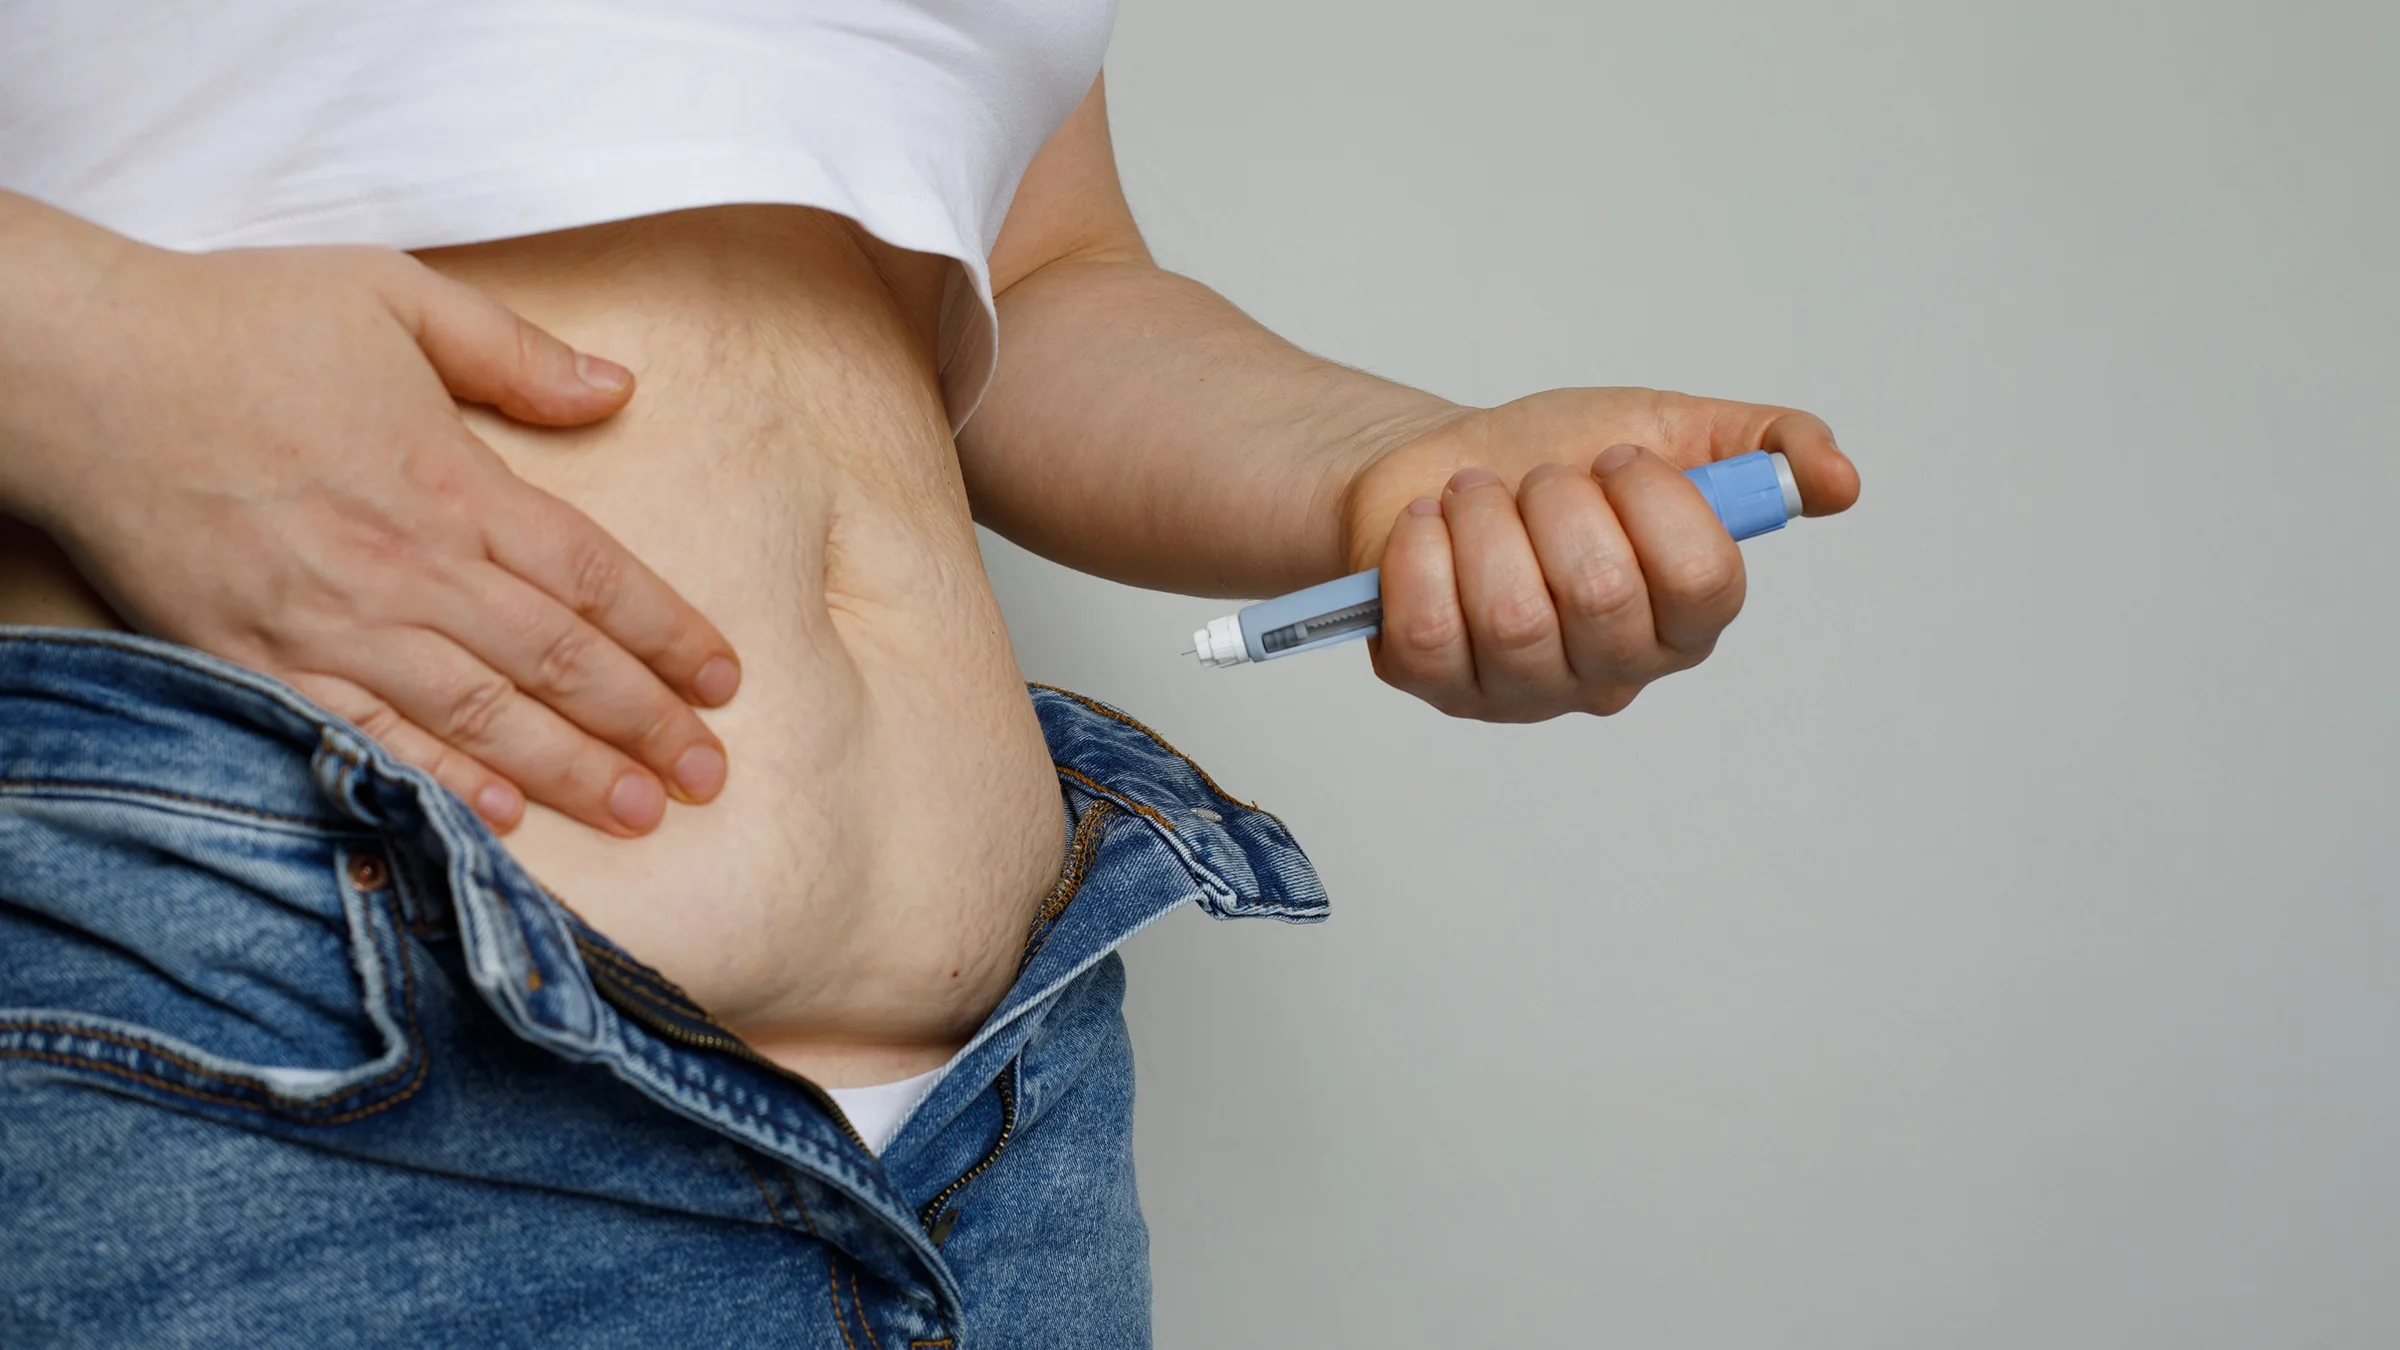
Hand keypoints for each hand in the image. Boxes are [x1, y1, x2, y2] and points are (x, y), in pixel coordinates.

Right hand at [1, 218, 739, 834]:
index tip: (724, 681)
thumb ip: (516, 352)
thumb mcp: (395, 295)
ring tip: (641, 812)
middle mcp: (408, 564)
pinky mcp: (258, 661)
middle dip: (644, 722)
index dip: (669, 634)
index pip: (594, 576)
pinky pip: (368, 738)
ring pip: (481, 715)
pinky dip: (438, 783)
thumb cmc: (239, 322)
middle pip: (555, 660)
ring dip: (571, 770)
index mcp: (454, 481)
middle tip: (707, 776)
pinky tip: (501, 819)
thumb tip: (620, 386)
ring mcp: (331, 622)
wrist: (78, 369)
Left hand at [1341, 387, 1859, 720]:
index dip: (1656, 502)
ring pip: (1513, 618)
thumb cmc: (1557, 457)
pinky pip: (1430, 633)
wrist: (1437, 464)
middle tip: (1538, 478)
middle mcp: (1610, 671)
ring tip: (1474, 495)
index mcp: (1683, 619)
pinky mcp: (1437, 686)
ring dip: (1484, 521)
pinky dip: (1423, 553)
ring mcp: (1521, 691)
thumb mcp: (1670, 428)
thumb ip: (1765, 446)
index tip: (1614, 458)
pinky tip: (1429, 526)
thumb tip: (1841, 481)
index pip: (1705, 582)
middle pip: (1603, 598)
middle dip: (1558, 503)